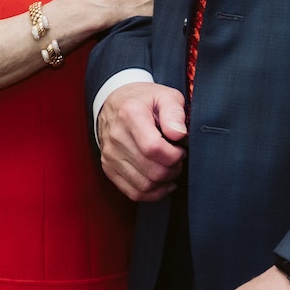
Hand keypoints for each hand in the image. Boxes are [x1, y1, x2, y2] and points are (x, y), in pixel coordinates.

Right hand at [97, 82, 184, 202]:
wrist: (115, 103)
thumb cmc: (145, 100)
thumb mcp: (165, 95)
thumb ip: (175, 112)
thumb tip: (179, 134)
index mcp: (130, 114)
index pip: (154, 148)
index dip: (175, 154)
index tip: (181, 148)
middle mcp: (116, 136)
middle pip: (152, 170)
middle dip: (173, 169)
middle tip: (178, 159)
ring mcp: (110, 154)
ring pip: (144, 185)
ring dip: (164, 182)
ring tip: (169, 168)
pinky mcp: (108, 167)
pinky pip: (133, 192)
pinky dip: (152, 193)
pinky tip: (162, 183)